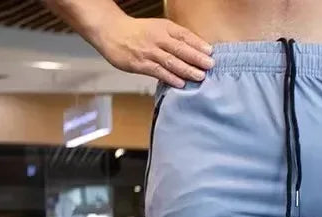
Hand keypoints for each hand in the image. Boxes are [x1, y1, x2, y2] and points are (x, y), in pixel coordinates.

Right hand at [95, 16, 213, 87]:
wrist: (111, 31)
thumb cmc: (138, 32)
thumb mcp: (157, 29)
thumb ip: (174, 39)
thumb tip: (195, 52)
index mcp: (164, 28)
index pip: (184, 35)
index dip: (198, 44)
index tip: (211, 52)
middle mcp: (157, 38)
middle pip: (180, 48)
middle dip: (196, 57)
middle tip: (210, 65)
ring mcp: (149, 51)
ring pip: (171, 61)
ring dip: (187, 69)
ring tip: (200, 76)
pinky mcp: (140, 64)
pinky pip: (158, 71)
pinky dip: (170, 77)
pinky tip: (180, 83)